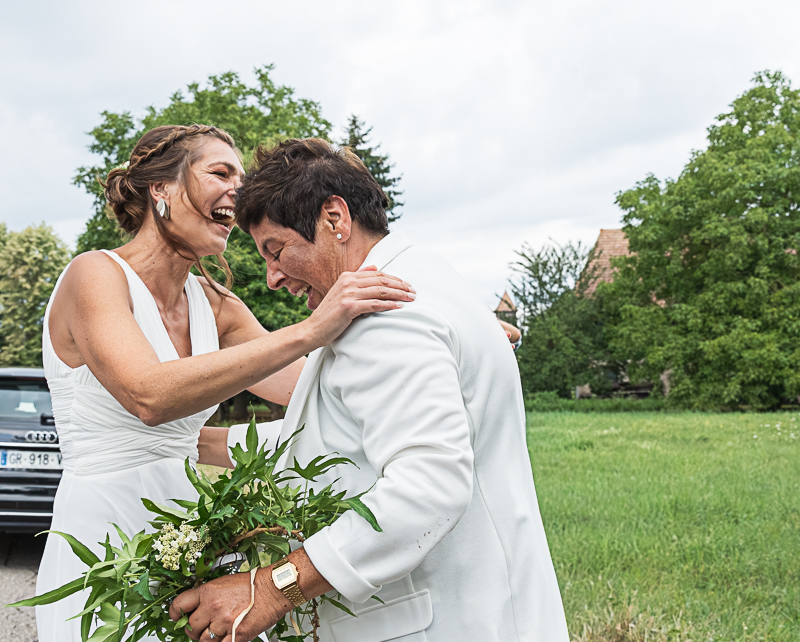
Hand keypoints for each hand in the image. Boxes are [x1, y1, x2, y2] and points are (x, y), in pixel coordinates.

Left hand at [170, 568, 289, 641]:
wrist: (274, 589)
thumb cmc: (253, 584)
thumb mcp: (225, 583)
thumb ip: (208, 595)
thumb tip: (196, 607)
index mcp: (208, 592)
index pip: (179, 605)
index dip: (175, 613)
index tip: (177, 616)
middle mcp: (213, 607)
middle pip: (190, 627)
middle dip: (193, 629)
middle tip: (201, 626)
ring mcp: (224, 622)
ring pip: (203, 640)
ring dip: (207, 638)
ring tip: (217, 631)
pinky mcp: (235, 635)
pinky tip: (225, 637)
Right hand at [306, 266, 415, 346]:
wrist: (314, 329)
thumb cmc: (330, 314)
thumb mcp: (342, 291)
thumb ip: (358, 278)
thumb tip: (374, 267)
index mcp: (347, 276)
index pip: (377, 274)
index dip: (395, 279)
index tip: (407, 284)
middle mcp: (348, 282)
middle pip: (381, 281)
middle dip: (400, 286)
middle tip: (414, 291)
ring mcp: (348, 294)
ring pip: (381, 291)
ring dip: (399, 295)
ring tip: (411, 299)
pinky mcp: (349, 307)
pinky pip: (374, 304)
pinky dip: (388, 305)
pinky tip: (399, 307)